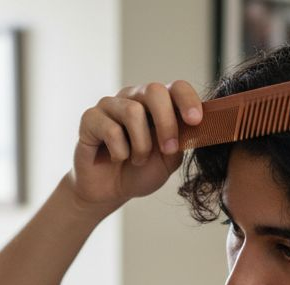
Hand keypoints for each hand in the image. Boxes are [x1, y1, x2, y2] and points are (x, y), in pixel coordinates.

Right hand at [68, 80, 203, 209]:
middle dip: (166, 122)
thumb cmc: (141, 172)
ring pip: (133, 112)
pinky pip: (110, 129)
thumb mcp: (169, 159)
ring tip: (137, 160)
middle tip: (168, 149)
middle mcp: (134, 97)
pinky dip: (119, 151)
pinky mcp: (90, 118)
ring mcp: (110, 105)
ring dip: (141, 145)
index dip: (188, 100)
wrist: (110, 191)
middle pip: (154, 91)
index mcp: (158, 104)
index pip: (176, 87)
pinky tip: (116, 159)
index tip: (195, 121)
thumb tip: (200, 126)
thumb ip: (182, 139)